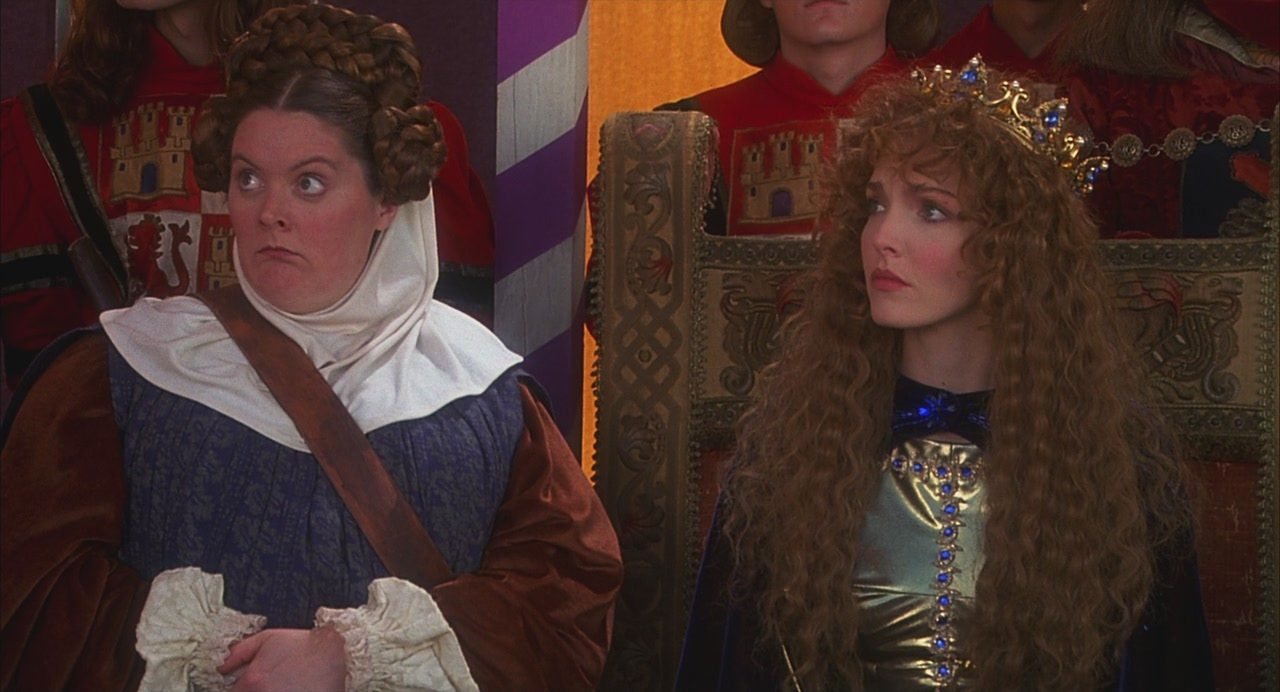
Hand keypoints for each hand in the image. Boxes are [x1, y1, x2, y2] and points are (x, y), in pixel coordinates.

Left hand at [218, 627, 346, 691]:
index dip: (238, 688)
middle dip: (250, 691)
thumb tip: (222, 667)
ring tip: (279, 685)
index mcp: (252, 681)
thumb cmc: (304, 646)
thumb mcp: (270, 639)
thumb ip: (240, 651)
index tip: (248, 685)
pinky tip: (288, 689)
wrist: (337, 655)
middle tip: (267, 684)